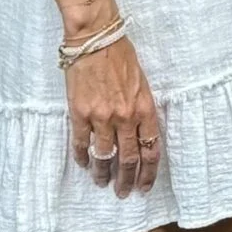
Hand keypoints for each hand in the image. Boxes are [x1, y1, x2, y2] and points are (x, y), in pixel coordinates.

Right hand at [66, 35, 161, 198]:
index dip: (148, 172)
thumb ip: (142, 109)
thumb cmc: (121, 56)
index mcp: (144, 109)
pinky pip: (82, 143)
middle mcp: (125, 117)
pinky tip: (84, 163)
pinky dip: (82, 156)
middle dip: (126, 180)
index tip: (144, 185)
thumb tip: (140, 133)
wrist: (95, 38)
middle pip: (128, 160)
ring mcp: (101, 117)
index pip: (151, 150)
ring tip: (102, 183)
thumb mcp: (142, 83)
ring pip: (104, 156)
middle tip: (123, 192)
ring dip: (103, 174)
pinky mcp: (80, 113)